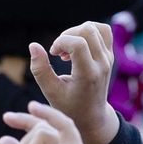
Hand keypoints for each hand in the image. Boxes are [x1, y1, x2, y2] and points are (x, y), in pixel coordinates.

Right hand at [26, 22, 121, 143]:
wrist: (92, 116)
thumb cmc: (68, 105)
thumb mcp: (50, 91)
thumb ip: (40, 69)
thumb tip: (33, 45)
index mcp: (88, 74)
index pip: (78, 44)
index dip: (61, 41)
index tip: (53, 53)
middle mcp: (102, 64)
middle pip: (88, 30)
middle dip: (68, 34)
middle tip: (59, 52)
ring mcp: (109, 59)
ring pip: (96, 27)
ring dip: (77, 32)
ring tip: (68, 49)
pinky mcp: (110, 55)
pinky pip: (103, 31)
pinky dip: (88, 32)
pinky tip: (76, 46)